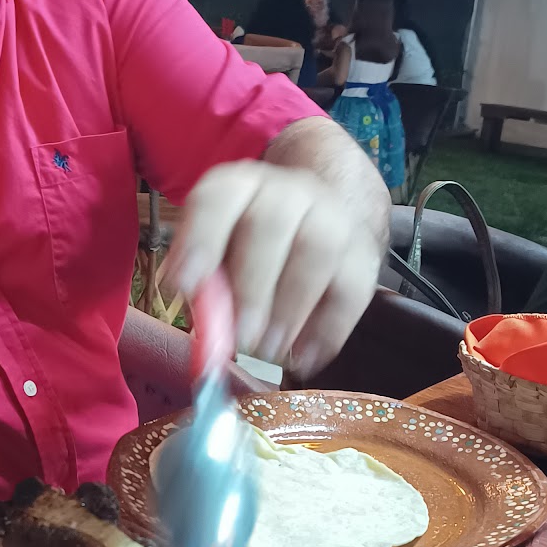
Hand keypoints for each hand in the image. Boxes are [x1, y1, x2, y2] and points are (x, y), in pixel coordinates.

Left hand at [164, 160, 381, 375]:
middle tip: (239, 336)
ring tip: (269, 350)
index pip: (219, 197)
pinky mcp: (362, 254)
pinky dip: (327, 331)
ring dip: (291, 307)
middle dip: (251, 285)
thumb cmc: (251, 246)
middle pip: (271, 224)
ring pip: (318, 251)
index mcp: (240, 187)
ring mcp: (332, 218)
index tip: (184, 285)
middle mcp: (288, 192)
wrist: (318, 220)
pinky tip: (303, 360)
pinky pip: (353, 290)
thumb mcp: (218, 253)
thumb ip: (206, 284)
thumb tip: (204, 328)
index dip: (200, 239)